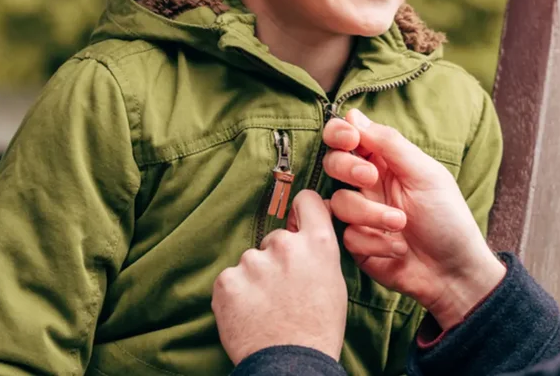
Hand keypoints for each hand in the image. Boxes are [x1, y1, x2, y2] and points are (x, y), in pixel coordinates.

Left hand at [211, 191, 346, 363]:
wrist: (291, 365)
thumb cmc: (318, 328)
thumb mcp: (333, 283)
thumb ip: (317, 252)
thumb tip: (304, 233)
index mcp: (318, 244)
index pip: (308, 201)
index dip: (301, 208)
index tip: (297, 217)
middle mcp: (285, 245)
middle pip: (275, 239)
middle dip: (276, 259)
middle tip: (283, 291)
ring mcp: (253, 262)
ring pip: (251, 261)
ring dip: (255, 278)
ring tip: (266, 308)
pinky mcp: (227, 281)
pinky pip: (230, 279)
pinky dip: (236, 294)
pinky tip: (250, 313)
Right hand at [323, 109, 505, 329]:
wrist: (453, 271)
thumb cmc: (447, 218)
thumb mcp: (425, 174)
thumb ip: (390, 144)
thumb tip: (354, 115)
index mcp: (385, 162)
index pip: (348, 137)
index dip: (340, 133)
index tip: (350, 139)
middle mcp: (368, 185)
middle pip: (333, 164)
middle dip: (348, 168)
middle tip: (371, 177)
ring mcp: (360, 215)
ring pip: (339, 201)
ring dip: (370, 212)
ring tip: (400, 223)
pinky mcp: (356, 244)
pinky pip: (347, 235)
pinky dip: (375, 240)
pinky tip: (398, 248)